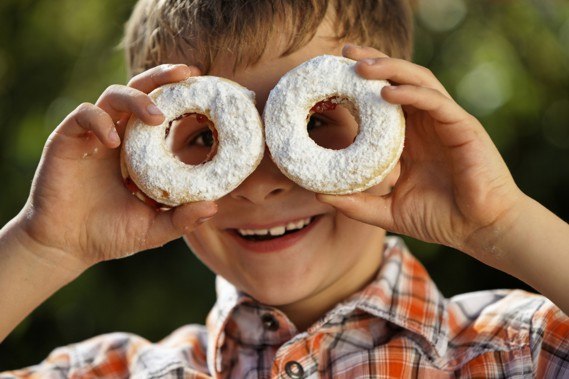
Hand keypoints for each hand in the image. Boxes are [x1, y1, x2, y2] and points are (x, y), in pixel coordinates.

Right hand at [14, 64, 217, 269]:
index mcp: (139, 149)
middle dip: (162, 77)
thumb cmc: (110, 234)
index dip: (179, 96)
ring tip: (156, 116)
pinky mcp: (67, 139)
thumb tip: (214, 207)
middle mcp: (117, 134)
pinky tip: (113, 142)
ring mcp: (92, 135)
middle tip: (186, 75)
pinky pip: (84, 115)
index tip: (203, 86)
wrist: (65, 246)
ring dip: (137, 99)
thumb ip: (181, 219)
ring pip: (113, 96)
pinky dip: (100, 121)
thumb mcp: (153, 229)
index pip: (160, 110)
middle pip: (139, 91)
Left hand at [318, 45, 525, 264]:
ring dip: (389, 69)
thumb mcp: (389, 211)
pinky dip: (411, 93)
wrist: (480, 231)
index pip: (385, 98)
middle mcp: (427, 123)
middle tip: (345, 52)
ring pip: (418, 81)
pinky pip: (435, 102)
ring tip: (360, 65)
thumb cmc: (441, 219)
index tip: (335, 72)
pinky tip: (387, 91)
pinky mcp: (463, 127)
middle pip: (399, 80)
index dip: (362, 82)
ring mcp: (446, 122)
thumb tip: (321, 194)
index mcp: (410, 137)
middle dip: (374, 62)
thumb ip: (358, 203)